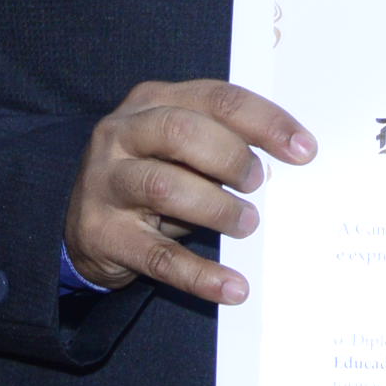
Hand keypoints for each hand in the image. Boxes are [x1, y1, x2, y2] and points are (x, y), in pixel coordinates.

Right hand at [64, 80, 314, 304]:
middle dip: (232, 157)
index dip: (265, 122)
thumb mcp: (181, 148)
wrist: (82, 225)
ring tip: (247, 224)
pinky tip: (233, 287)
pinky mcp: (102, 234)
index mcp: (152, 101)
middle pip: (182, 132)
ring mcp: (106, 183)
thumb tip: (291, 159)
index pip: (216, 98)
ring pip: (165, 187)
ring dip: (217, 208)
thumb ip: (223, 141)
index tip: (304, 150)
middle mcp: (122, 134)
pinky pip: (157, 256)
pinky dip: (200, 274)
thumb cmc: (153, 174)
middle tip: (259, 184)